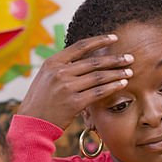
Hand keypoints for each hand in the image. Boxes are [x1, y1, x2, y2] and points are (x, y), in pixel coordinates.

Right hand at [17, 34, 133, 129]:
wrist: (31, 124)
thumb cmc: (41, 102)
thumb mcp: (45, 78)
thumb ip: (62, 67)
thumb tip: (82, 59)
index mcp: (52, 63)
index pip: (80, 46)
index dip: (99, 41)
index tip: (114, 38)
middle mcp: (60, 72)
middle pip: (93, 62)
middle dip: (114, 59)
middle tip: (130, 58)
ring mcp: (67, 87)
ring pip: (98, 77)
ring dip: (117, 73)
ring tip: (129, 72)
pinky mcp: (74, 103)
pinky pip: (98, 92)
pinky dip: (112, 87)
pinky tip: (122, 84)